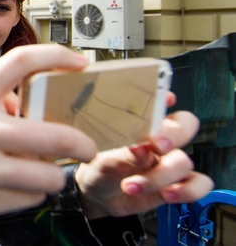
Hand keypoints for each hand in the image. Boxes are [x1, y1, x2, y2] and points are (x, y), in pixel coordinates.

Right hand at [0, 44, 98, 227]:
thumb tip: (35, 109)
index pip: (20, 62)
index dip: (57, 56)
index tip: (80, 64)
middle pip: (56, 136)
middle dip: (82, 145)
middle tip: (86, 146)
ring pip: (49, 176)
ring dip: (53, 176)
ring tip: (41, 172)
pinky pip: (31, 198)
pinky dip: (31, 193)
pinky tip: (14, 186)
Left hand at [75, 110, 213, 218]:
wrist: (98, 197)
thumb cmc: (100, 169)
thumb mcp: (104, 161)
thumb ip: (123, 155)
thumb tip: (141, 149)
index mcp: (140, 125)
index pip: (160, 104)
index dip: (165, 99)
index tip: (164, 100)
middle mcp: (159, 141)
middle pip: (185, 125)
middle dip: (174, 134)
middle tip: (156, 146)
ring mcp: (170, 162)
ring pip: (184, 161)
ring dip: (161, 175)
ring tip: (132, 186)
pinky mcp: (177, 184)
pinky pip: (198, 185)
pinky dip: (187, 191)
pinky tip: (166, 194)